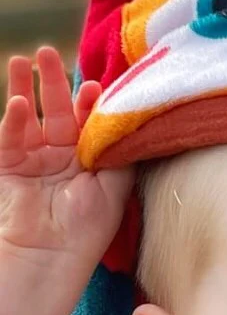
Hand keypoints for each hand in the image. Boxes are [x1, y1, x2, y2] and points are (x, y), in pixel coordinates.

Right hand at [0, 48, 133, 314]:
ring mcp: (35, 160)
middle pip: (60, 111)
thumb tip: (126, 119)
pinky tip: (16, 101)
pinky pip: (10, 137)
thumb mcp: (115, 187)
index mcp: (92, 161)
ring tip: (25, 59)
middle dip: (57, 83)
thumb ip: (119, 152)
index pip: (91, 123)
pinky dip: (11, 119)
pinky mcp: (10, 168)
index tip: (98, 85)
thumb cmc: (90, 227)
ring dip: (27, 88)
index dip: (93, 103)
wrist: (51, 260)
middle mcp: (64, 157)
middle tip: (53, 54)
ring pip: (31, 116)